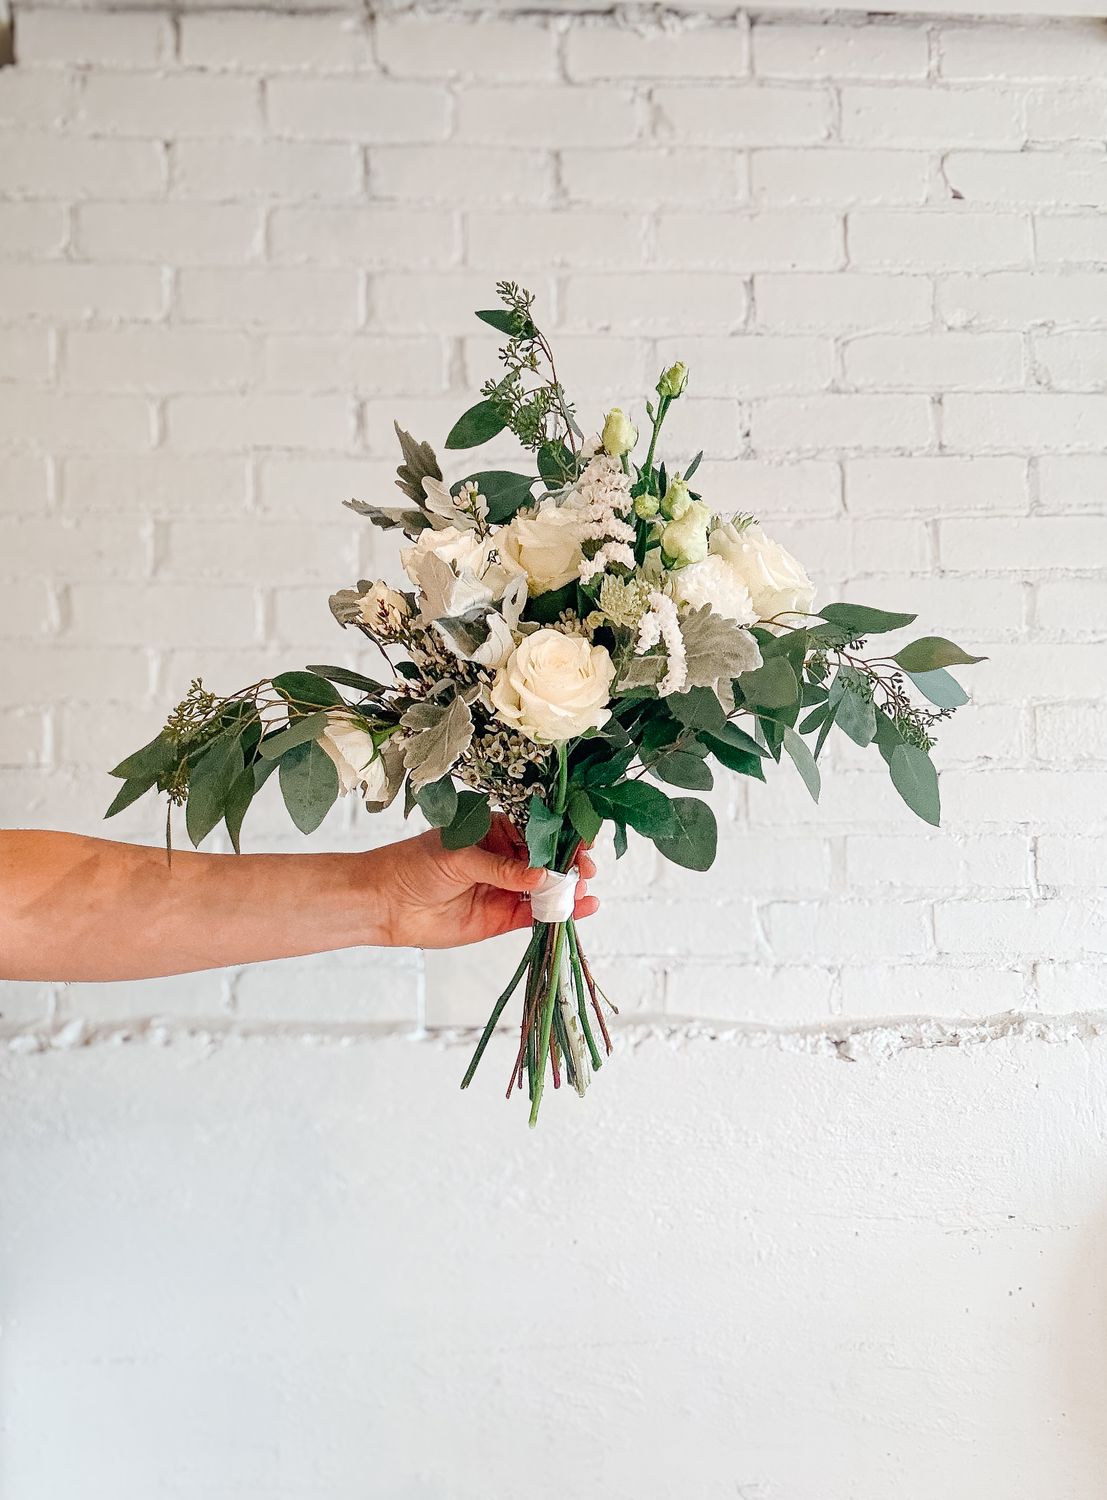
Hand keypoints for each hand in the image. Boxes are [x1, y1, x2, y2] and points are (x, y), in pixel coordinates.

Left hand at [364, 814, 597, 948]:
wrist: (385, 903)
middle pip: (547, 860)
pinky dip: (559, 913)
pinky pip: (536, 916)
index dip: (560, 836)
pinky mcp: (502, 918)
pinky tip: (580, 909)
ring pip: (546, 889)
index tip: (580, 842)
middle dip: (570, 864)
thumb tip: (541, 877)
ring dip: (569, 890)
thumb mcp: (460, 858)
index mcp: (494, 831)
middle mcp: (504, 859)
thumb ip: (501, 869)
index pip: (535, 831)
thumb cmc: (414, 866)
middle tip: (585, 870)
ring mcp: (505, 889)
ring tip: (585, 891)